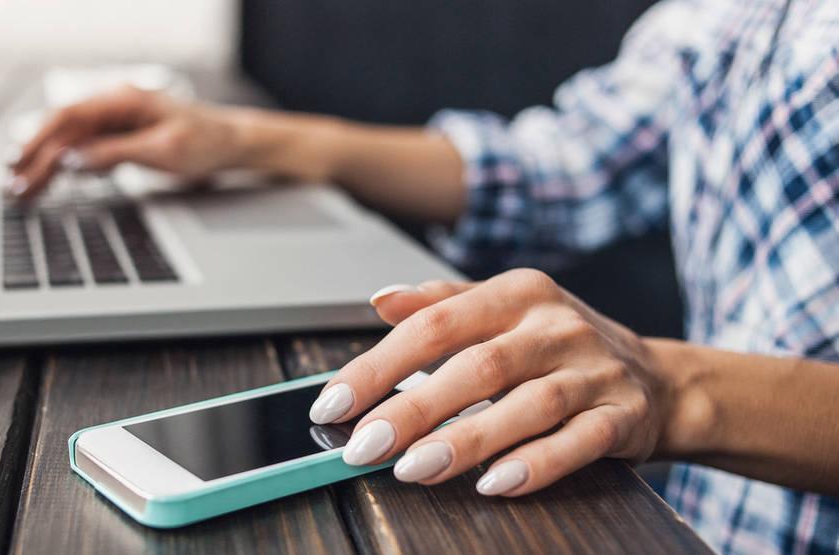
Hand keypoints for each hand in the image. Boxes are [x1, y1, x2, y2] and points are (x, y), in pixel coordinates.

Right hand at [10, 86, 242, 198]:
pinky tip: (47, 181)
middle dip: (33, 157)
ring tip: (20, 188)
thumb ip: (115, 153)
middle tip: (10, 185)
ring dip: (45, 165)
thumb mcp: (163, 150)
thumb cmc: (207, 141)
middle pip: (64, 131)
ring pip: (71, 142)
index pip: (70, 118)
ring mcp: (117, 122)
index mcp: (124, 101)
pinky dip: (65, 166)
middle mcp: (115, 107)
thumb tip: (73, 158)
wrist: (232, 143)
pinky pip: (85, 151)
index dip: (39, 141)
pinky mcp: (120, 138)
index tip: (18, 164)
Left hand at [310, 269, 672, 495]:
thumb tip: (382, 298)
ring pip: (527, 406)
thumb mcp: (503, 309)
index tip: (335, 402)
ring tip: (415, 469)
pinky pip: (578, 442)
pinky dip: (536, 464)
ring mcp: (594, 371)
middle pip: (478, 366)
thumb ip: (441, 304)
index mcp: (517, 293)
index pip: (436, 324)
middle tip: (366, 445)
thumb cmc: (558, 345)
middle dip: (415, 408)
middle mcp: (556, 326)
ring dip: (467, 440)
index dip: (380, 364)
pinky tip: (494, 484)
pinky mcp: (624, 416)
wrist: (656, 377)